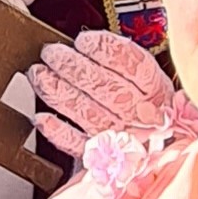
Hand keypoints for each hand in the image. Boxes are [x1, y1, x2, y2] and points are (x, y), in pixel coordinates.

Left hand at [30, 30, 184, 154]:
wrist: (158, 148)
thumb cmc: (145, 105)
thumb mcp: (146, 78)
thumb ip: (123, 60)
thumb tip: (87, 43)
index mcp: (155, 88)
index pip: (133, 65)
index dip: (105, 50)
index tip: (83, 40)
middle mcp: (140, 113)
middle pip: (105, 87)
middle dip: (72, 67)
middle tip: (52, 53)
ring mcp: (120, 135)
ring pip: (87, 111)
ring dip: (58, 92)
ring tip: (39, 75)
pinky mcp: (102, 157)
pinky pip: (78, 144)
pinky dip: (58, 131)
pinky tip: (42, 118)